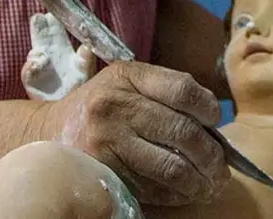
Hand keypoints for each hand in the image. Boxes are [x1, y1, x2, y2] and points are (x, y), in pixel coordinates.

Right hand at [21, 13, 95, 100]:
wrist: (69, 112)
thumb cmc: (80, 92)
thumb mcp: (85, 75)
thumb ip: (86, 61)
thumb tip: (86, 47)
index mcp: (64, 51)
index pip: (57, 33)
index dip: (53, 23)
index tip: (49, 15)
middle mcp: (50, 56)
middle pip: (43, 38)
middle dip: (40, 28)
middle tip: (38, 18)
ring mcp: (40, 68)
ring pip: (34, 52)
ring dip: (36, 48)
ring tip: (41, 52)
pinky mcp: (31, 81)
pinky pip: (28, 71)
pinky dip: (31, 66)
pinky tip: (37, 64)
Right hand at [39, 61, 230, 206]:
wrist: (50, 132)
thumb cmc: (101, 104)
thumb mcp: (127, 81)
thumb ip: (166, 89)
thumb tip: (213, 119)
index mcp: (126, 77)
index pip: (182, 90)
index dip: (208, 108)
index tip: (215, 121)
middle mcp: (114, 107)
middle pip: (182, 132)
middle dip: (212, 154)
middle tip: (222, 166)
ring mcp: (107, 142)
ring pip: (171, 167)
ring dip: (200, 180)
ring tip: (210, 183)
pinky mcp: (104, 173)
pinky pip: (153, 189)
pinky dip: (177, 195)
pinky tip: (185, 192)